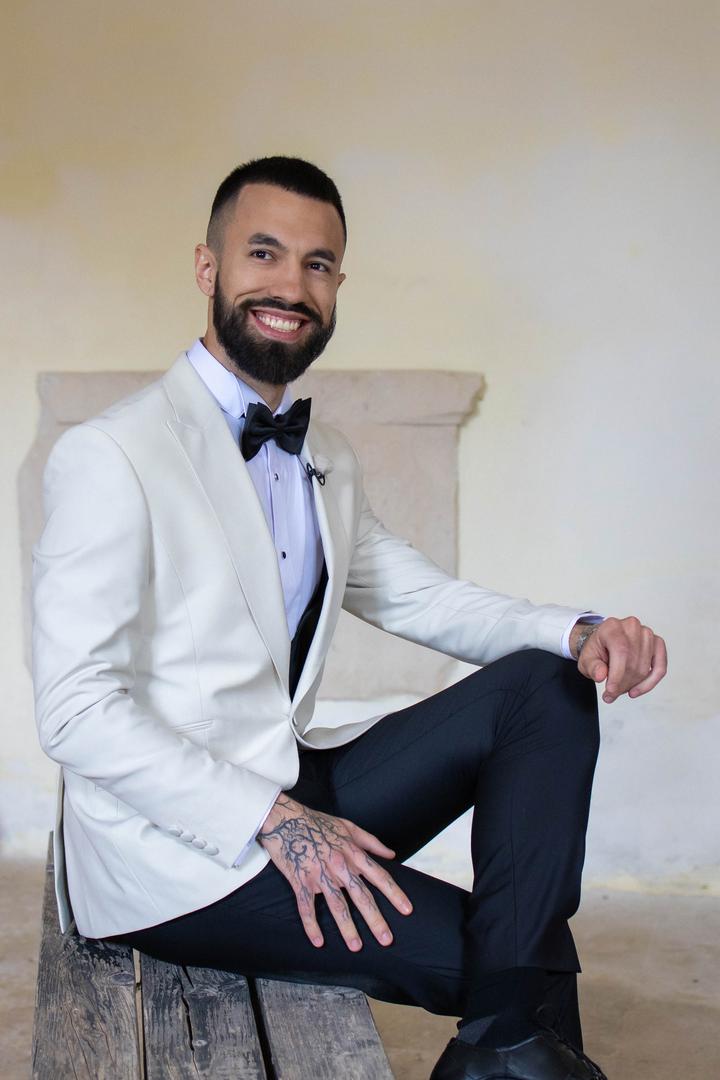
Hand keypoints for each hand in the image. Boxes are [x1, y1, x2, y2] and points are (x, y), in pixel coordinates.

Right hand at [257, 794, 412, 950]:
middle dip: (375, 919)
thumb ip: (371, 842)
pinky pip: (306, 907)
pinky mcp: (300, 880)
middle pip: (361, 896)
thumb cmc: (318, 822)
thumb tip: (391, 854)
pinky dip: (311, 925)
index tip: (407, 910)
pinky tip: (318, 942)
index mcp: (352, 852)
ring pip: (336, 905)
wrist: (285, 818)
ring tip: (356, 947)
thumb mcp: (348, 826)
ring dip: (347, 928)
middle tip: (387, 940)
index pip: (379, 876)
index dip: (394, 894)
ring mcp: (319, 874)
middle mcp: (339, 865)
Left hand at [573, 616, 666, 703]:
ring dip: (632, 684)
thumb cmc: (597, 649)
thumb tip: (600, 676)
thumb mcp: (586, 659)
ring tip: (620, 689)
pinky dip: (649, 682)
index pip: (621, 651)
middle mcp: (632, 627)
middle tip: (611, 694)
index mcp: (612, 627)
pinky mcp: (657, 643)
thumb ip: (592, 667)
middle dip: (622, 684)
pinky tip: (637, 690)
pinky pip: (660, 667)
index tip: (611, 691)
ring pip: (644, 668)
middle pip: (633, 662)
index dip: (617, 675)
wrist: (604, 641)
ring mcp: (647, 634)